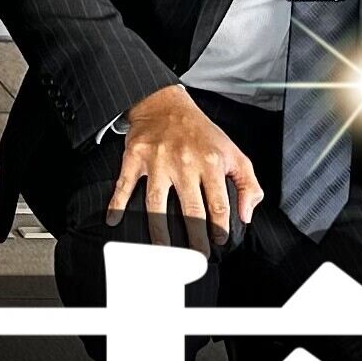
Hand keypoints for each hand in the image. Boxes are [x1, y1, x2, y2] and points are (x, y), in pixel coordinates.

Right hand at [107, 84, 260, 243]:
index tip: (218, 242)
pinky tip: (113, 220)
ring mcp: (157, 160)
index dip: (219, 228)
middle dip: (195, 237)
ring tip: (162, 250)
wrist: (165, 104)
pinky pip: (124, 184)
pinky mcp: (134, 157)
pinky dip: (116, 203)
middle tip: (195, 256)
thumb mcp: (233, 152)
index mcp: (211, 162)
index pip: (218, 204)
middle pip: (190, 209)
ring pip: (156, 203)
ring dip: (159, 230)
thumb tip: (246, 215)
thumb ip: (248, 184)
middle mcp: (185, 162)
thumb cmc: (200, 132)